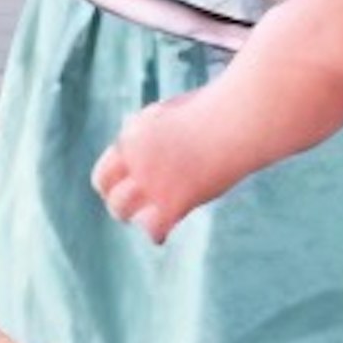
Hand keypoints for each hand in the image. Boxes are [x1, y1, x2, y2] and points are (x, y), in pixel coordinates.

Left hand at [95, 94, 225, 243]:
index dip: (115, 185)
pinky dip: (158, 232)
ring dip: (139, 215)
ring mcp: (151, 181)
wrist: (238, 119)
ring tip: (156, 215)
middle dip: (124, 204)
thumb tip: (130, 131)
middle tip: (144, 206)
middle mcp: (135, 160)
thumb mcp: (171, 112)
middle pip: (111, 197)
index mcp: (131, 137)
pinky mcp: (173, 201)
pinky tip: (166, 231)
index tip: (132, 188)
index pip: (103, 175)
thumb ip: (148, 128)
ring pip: (121, 211)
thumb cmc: (212, 111)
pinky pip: (153, 229)